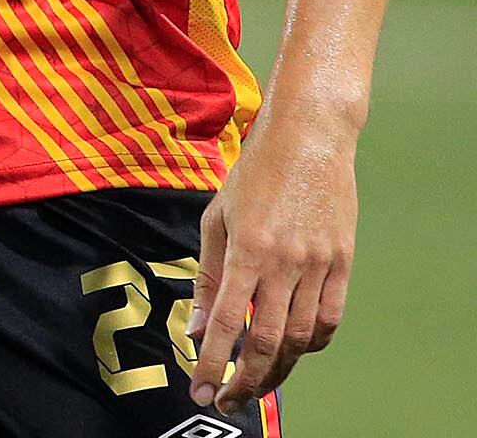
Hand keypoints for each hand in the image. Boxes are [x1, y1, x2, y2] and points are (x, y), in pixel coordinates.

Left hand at [188, 105, 359, 411]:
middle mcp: (284, 263)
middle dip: (245, 380)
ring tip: (255, 382)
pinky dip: (310, 343)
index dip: (212, 363)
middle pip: (268, 341)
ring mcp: (318, 265)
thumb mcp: (216, 218)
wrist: (309, 141)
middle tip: (228, 399)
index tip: (201, 390)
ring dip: (276, 368)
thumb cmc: (253, 175)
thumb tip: (198, 327)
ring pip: (300, 337)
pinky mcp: (342, 264)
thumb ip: (207, 275)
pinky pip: (329, 319)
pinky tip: (292, 350)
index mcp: (246, 249)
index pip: (229, 322)